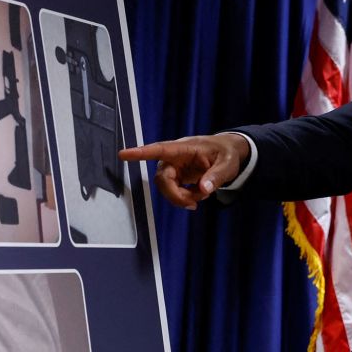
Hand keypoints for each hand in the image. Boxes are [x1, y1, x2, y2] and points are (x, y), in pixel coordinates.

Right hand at [119, 134, 249, 209]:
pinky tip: (198, 195)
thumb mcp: (228, 164)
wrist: (227, 153)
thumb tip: (204, 189)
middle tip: (193, 204)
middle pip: (162, 178)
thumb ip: (217, 176)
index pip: (160, 149)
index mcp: (185, 148)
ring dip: (181, 197)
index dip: (141, 153)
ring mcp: (174, 168)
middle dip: (175, 194)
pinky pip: (173, 191)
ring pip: (166, 188)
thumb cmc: (226, 153)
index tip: (123, 154)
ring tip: (202, 196)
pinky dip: (185, 198)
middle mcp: (175, 157)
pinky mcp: (177, 177)